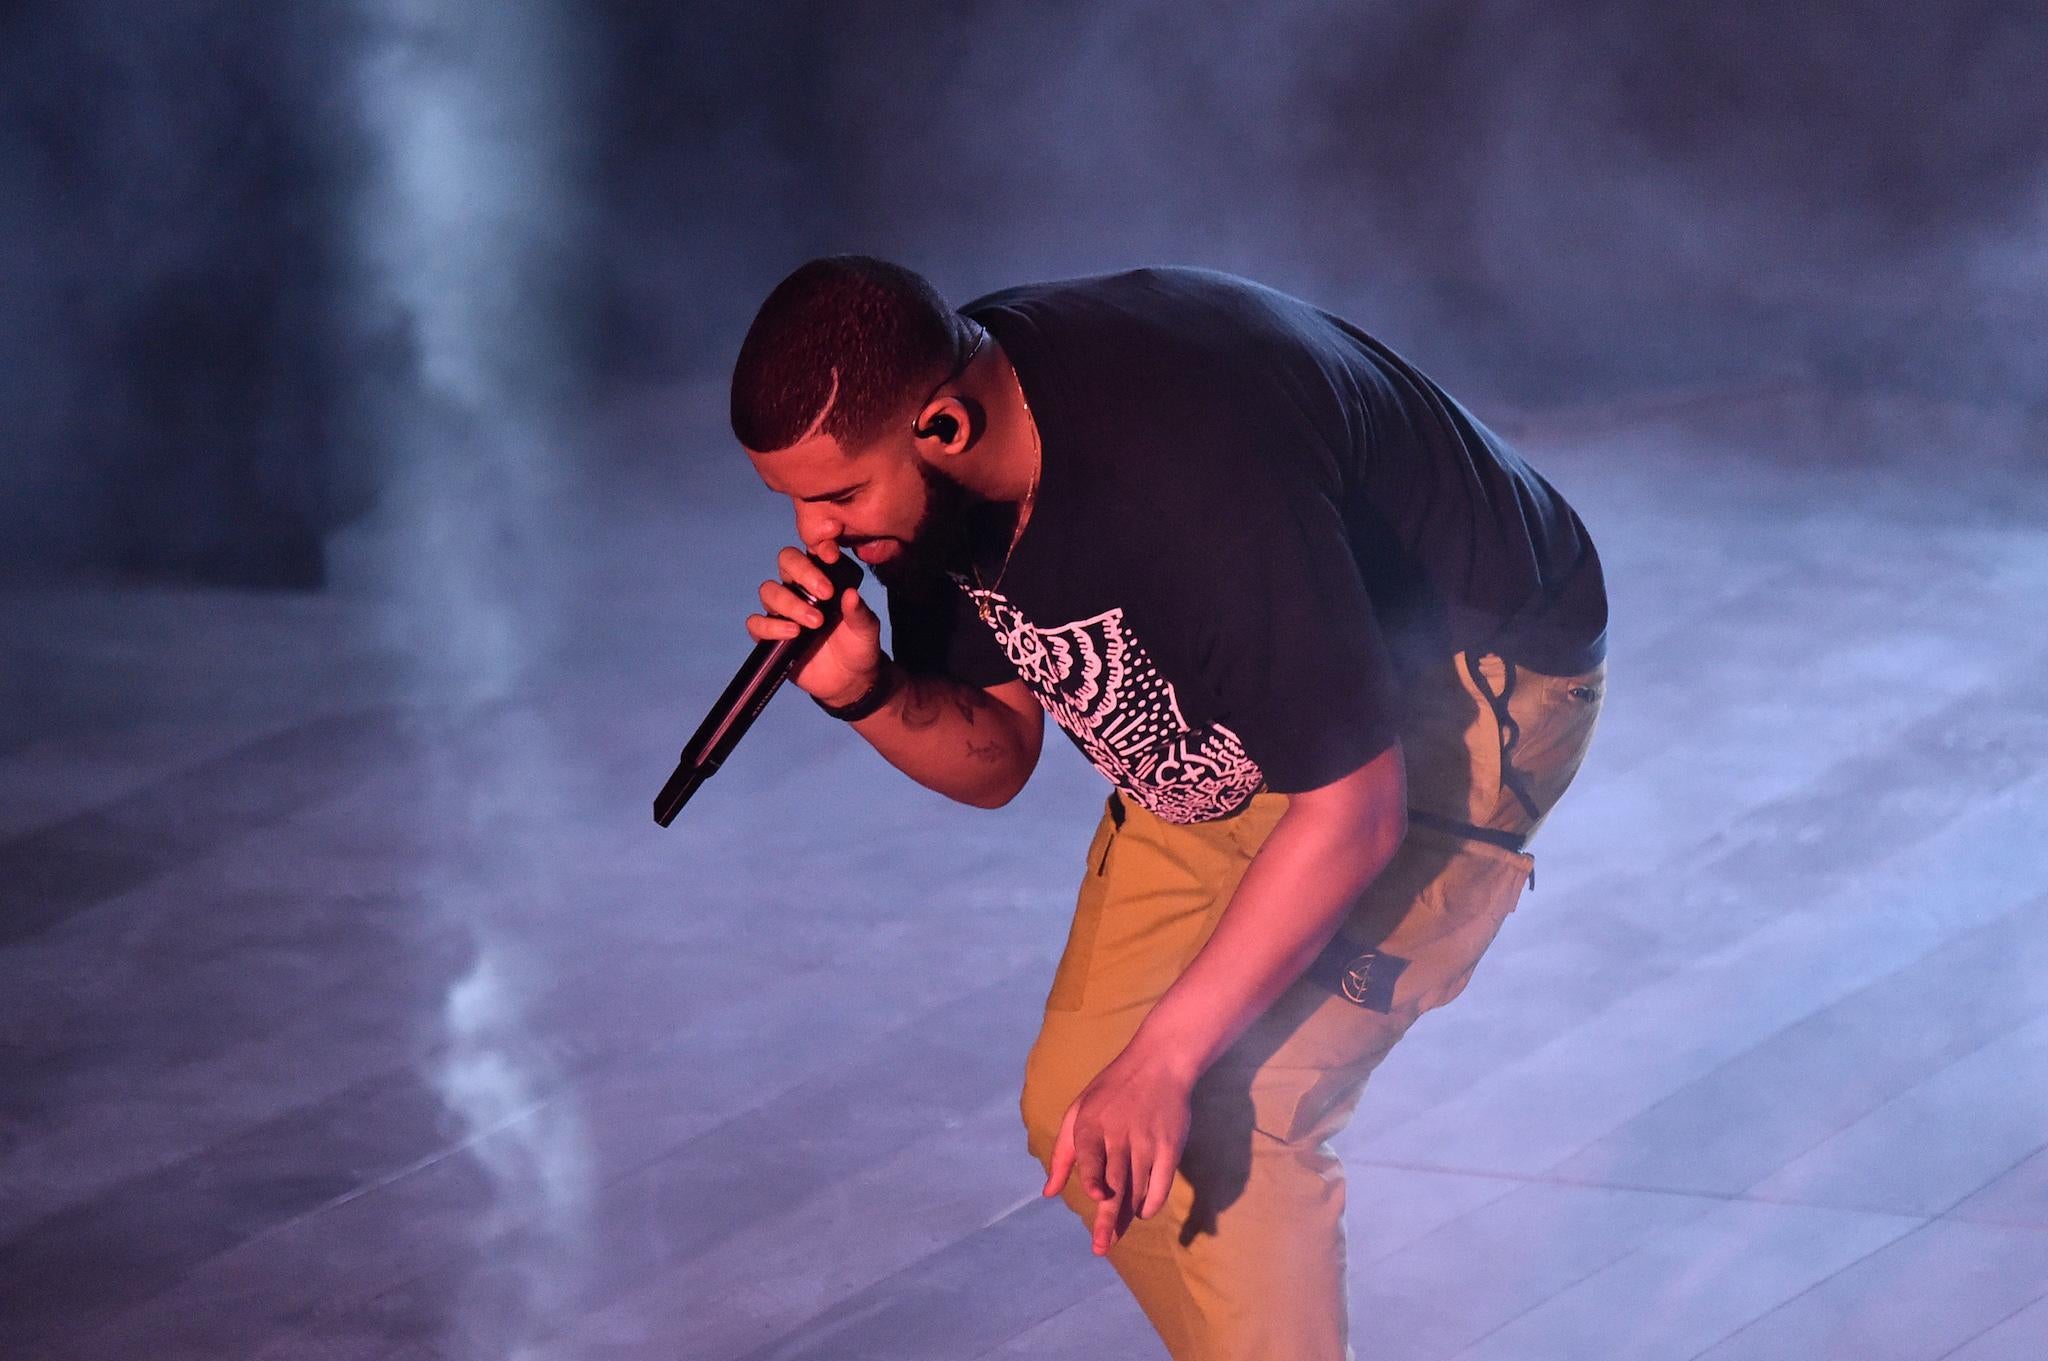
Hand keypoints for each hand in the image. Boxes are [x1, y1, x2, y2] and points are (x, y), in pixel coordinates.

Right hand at [745, 541, 882, 705]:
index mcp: (822, 578)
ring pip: (769, 591)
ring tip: (814, 622)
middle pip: (785, 561)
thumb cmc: (858, 647)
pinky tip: (792, 633)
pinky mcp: (770, 636)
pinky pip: (756, 623)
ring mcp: (782, 611)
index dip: (817, 548)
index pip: (811, 551)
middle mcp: (799, 589)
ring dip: (790, 603)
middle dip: (803, 573)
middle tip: (825, 595)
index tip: (832, 557)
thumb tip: (852, 594)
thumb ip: (859, 612)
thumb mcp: (866, 629)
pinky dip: (770, 626)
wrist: (849, 681)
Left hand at [1042, 1044, 1194, 1255]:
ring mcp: (1148, 1141)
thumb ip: (1062, 1153)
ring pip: (1137, 1189)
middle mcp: (1120, 1135)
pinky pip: (1161, 1183)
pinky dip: (1152, 1203)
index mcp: (1092, 1124)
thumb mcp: (1078, 1111)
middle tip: (1100, 1247)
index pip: (1093, 1156)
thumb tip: (1047, 1193)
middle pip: (1116, 1184)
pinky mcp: (1170, 1146)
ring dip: (1127, 1216)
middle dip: (1108, 1219)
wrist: (1159, 1064)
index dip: (1095, 1177)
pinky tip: (1142, 1213)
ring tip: (1114, 1236)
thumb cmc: (1112, 1090)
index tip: (1097, 1196)